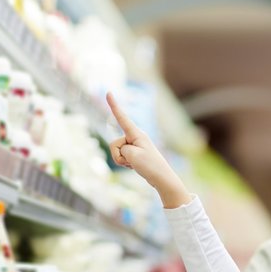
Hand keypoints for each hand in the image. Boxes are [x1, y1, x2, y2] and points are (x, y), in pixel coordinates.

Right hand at [105, 92, 190, 207]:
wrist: (162, 178)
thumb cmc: (149, 165)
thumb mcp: (132, 155)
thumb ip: (122, 149)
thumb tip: (124, 152)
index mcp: (137, 133)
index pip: (122, 118)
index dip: (114, 106)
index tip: (109, 92)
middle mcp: (135, 137)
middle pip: (114, 144)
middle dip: (118, 155)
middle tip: (133, 161)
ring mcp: (133, 146)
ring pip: (116, 152)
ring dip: (122, 161)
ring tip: (135, 164)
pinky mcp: (133, 154)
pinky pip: (121, 158)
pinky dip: (125, 164)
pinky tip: (135, 167)